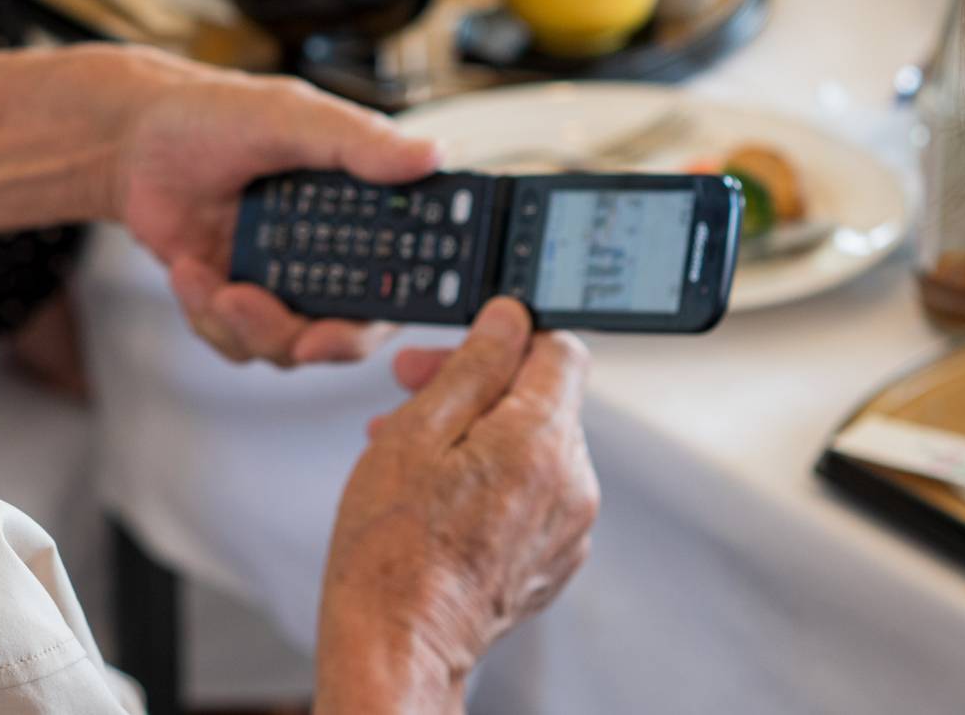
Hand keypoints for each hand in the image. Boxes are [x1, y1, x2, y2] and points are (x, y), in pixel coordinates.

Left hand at [112, 53, 438, 365]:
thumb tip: (432, 155)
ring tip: (216, 286)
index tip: (372, 317)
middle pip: (351, 330)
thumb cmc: (217, 114)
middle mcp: (332, 252)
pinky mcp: (236, 299)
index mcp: (363, 206)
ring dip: (252, 327)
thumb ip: (357, 142)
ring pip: (289, 346)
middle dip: (320, 340)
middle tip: (297, 338)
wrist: (134, 141)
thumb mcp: (291, 117)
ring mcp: (282, 280)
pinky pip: (236, 341)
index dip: (405, 304)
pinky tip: (187, 272)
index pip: (408, 271)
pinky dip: (208, 315)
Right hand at [314, 299, 598, 713]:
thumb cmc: (392, 548)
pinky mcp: (554, 560)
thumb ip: (474, 365)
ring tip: (411, 451)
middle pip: (542, 399)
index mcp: (543, 441)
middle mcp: (573, 483)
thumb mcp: (418, 431)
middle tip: (411, 392)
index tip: (459, 352)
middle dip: (477, 387)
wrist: (395, 645)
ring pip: (533, 446)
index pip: (560, 349)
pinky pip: (533, 493)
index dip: (504, 339)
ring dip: (477, 434)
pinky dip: (492, 480)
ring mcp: (569, 528)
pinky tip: (438, 494)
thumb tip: (509, 318)